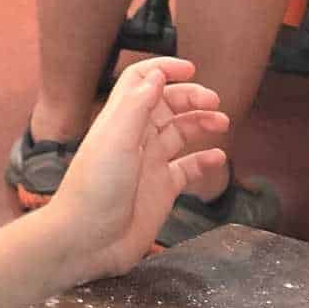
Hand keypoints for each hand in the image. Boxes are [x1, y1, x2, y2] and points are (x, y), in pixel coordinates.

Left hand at [46, 57, 229, 279]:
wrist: (87, 239)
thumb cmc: (94, 189)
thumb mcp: (115, 139)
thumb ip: (136, 105)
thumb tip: (156, 74)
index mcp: (120, 120)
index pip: (141, 82)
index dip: (163, 69)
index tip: (190, 68)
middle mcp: (135, 138)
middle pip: (166, 104)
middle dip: (191, 96)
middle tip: (214, 101)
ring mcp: (149, 163)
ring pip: (180, 133)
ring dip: (201, 123)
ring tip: (221, 122)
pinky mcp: (161, 189)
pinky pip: (187, 168)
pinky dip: (204, 160)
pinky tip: (218, 157)